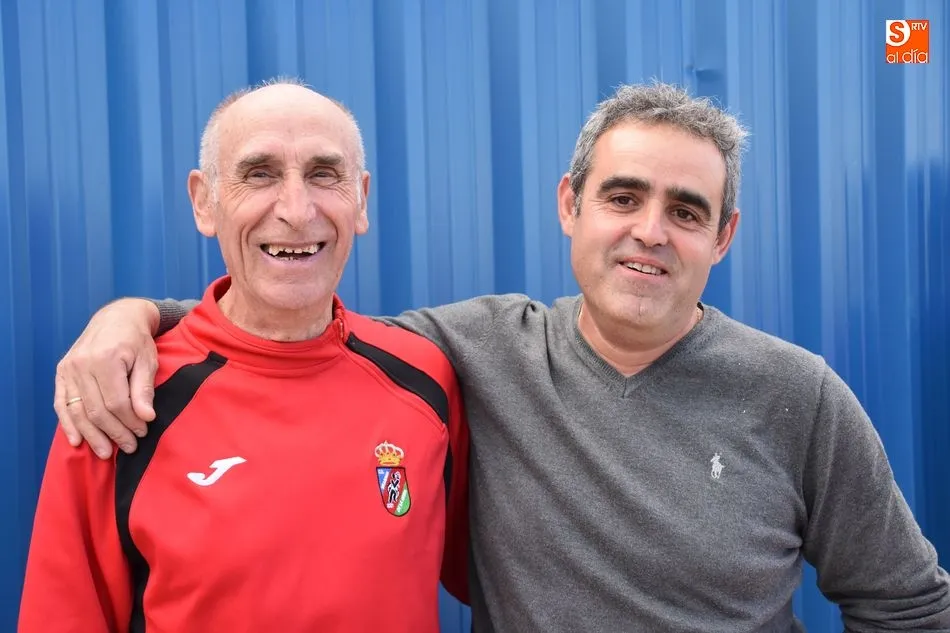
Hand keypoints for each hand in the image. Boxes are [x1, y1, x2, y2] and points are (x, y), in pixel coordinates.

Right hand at [54, 298, 160, 458]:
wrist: (116, 318)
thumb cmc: (136, 340)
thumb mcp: (147, 361)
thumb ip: (144, 389)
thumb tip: (146, 417)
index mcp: (106, 359)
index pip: (117, 403)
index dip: (130, 422)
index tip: (142, 433)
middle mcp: (82, 364)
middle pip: (96, 410)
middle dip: (114, 433)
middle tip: (129, 447)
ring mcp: (68, 368)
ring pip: (77, 411)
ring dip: (92, 435)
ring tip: (106, 452)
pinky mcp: (61, 372)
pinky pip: (61, 403)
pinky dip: (68, 424)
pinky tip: (77, 440)